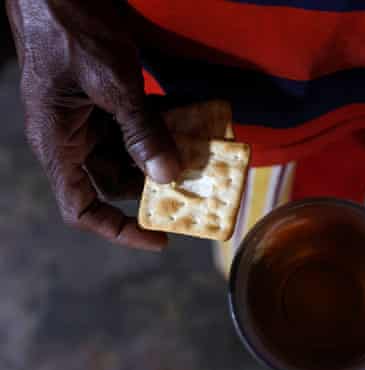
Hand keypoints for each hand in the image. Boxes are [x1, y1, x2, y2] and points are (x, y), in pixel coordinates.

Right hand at [6, 0, 181, 250]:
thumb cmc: (70, 30)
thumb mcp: (111, 84)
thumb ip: (140, 130)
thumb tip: (167, 175)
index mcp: (58, 144)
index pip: (81, 208)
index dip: (118, 230)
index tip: (158, 239)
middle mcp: (72, 139)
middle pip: (114, 181)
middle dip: (153, 184)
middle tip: (195, 184)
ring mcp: (88, 119)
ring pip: (130, 153)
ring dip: (163, 152)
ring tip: (200, 154)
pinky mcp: (104, 100)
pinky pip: (134, 124)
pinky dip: (160, 126)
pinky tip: (188, 120)